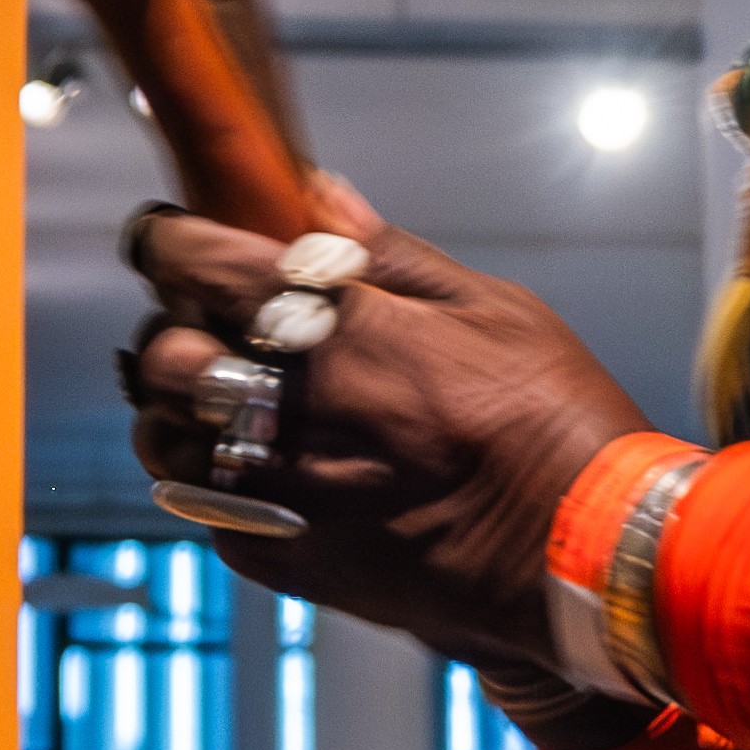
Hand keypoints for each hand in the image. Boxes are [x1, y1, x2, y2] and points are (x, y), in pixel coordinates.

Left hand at [118, 177, 662, 697]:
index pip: (195, 265)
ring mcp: (279, 492)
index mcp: (336, 330)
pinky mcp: (286, 557)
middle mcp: (290, 410)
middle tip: (209, 319)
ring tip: (226, 393)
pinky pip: (200, 507)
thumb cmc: (556, 421)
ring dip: (177, 405)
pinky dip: (207, 475)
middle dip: (174, 324)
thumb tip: (318, 192)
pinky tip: (254, 459)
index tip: (167, 234)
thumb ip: (389, 254)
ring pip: (162, 436)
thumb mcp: (492, 308)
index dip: (166, 240)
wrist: (589, 557)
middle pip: (161, 353)